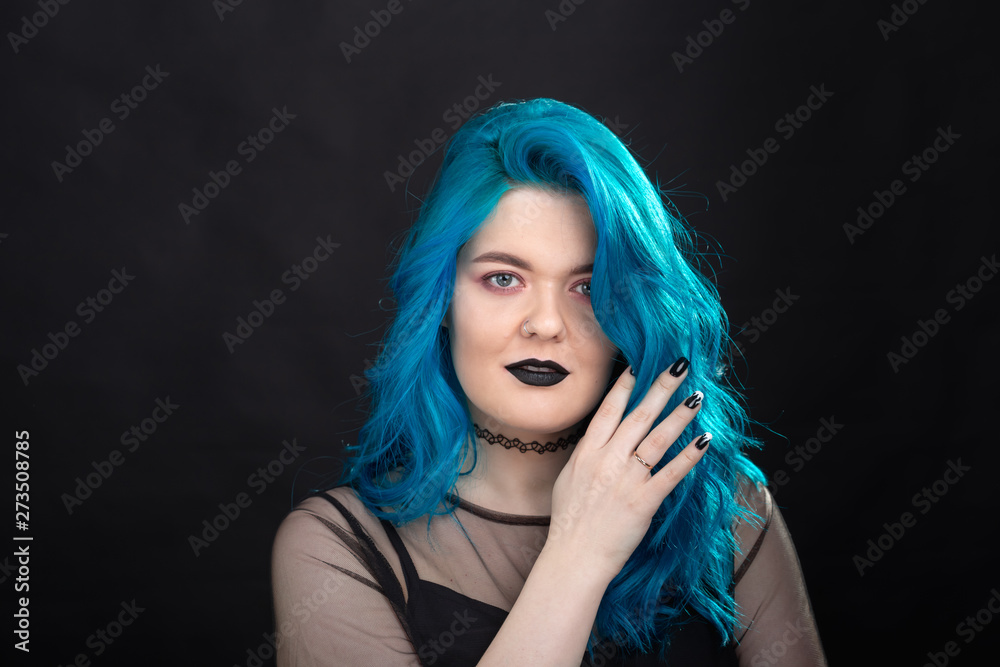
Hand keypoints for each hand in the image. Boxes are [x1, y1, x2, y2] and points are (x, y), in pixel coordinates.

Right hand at [543, 358, 709, 583]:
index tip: (639, 365)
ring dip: (680, 415)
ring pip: (658, 438)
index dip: (625, 386)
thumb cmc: (569, 521)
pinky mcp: (644, 501)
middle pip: (639, 416)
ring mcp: (627, 480)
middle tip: (680, 366)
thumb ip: (586, 454)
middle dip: (661, 387)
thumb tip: (600, 436)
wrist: (574, 556)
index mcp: (587, 453)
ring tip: (698, 397)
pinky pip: (671, 473)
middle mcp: (608, 460)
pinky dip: (689, 455)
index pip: (609, 411)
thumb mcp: (568, 478)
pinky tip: (704, 440)